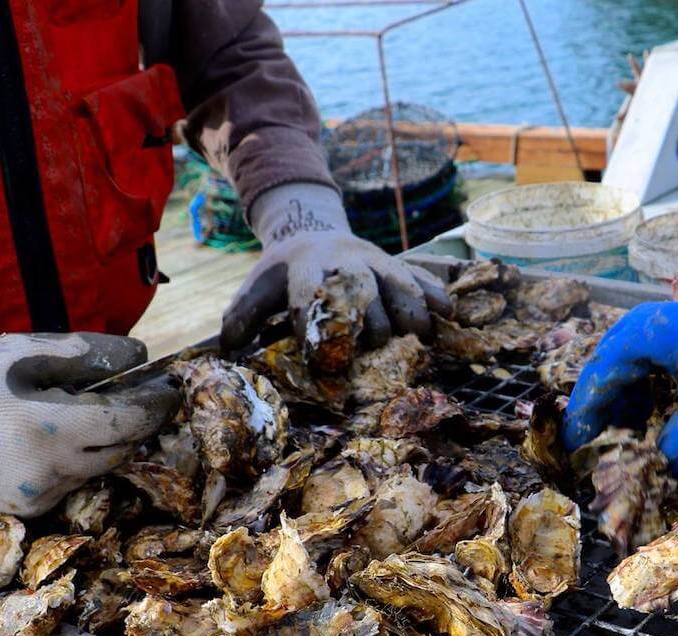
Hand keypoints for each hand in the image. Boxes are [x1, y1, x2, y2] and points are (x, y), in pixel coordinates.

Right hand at [0, 334, 179, 515]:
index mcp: (48, 426)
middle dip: (140, 420)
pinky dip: (77, 457)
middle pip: (123, 446)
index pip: (129, 420)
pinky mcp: (30, 509)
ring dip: (107, 439)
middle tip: (148, 394)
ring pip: (100, 465)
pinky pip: (73, 480)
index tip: (170, 385)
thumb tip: (141, 355)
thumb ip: (87, 355)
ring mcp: (40, 494)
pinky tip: (54, 436)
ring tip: (95, 408)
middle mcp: (49, 469)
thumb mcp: (22, 352)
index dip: (157, 403)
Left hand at [221, 183, 450, 357]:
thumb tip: (229, 347)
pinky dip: (436, 295)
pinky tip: (448, 315)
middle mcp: (346, 263)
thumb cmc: (284, 274)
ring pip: (399, 284)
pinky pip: (422, 277)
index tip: (322, 360)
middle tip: (373, 353)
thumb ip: (241, 316)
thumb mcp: (257, 288)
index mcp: (307, 268)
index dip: (317, 326)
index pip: (312, 295)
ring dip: (411, 313)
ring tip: (420, 339)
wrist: (311, 232)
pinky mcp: (398, 265)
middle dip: (370, 324)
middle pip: (364, 292)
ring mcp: (377, 262)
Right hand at [562, 243, 677, 471]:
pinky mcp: (659, 343)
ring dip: (616, 413)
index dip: (583, 419)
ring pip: (615, 380)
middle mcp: (632, 331)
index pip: (595, 382)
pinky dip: (633, 403)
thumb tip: (663, 467)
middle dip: (597, 419)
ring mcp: (644, 334)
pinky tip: (642, 429)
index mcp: (636, 337)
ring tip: (617, 448)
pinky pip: (634, 376)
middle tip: (592, 457)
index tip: (574, 451)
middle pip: (599, 380)